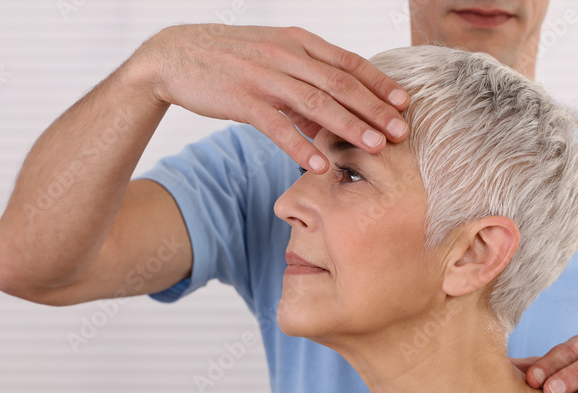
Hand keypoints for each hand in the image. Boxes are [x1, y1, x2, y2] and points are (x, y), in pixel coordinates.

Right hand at [135, 24, 409, 172]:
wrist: (173, 56)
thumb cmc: (227, 60)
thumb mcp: (271, 59)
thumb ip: (302, 83)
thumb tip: (330, 116)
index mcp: (297, 42)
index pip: (348, 63)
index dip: (379, 83)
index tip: (404, 103)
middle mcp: (286, 55)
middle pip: (340, 85)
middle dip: (374, 109)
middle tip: (400, 132)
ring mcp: (265, 76)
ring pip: (316, 104)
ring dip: (349, 127)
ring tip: (374, 148)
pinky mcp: (242, 99)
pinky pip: (278, 126)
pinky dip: (301, 146)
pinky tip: (321, 164)